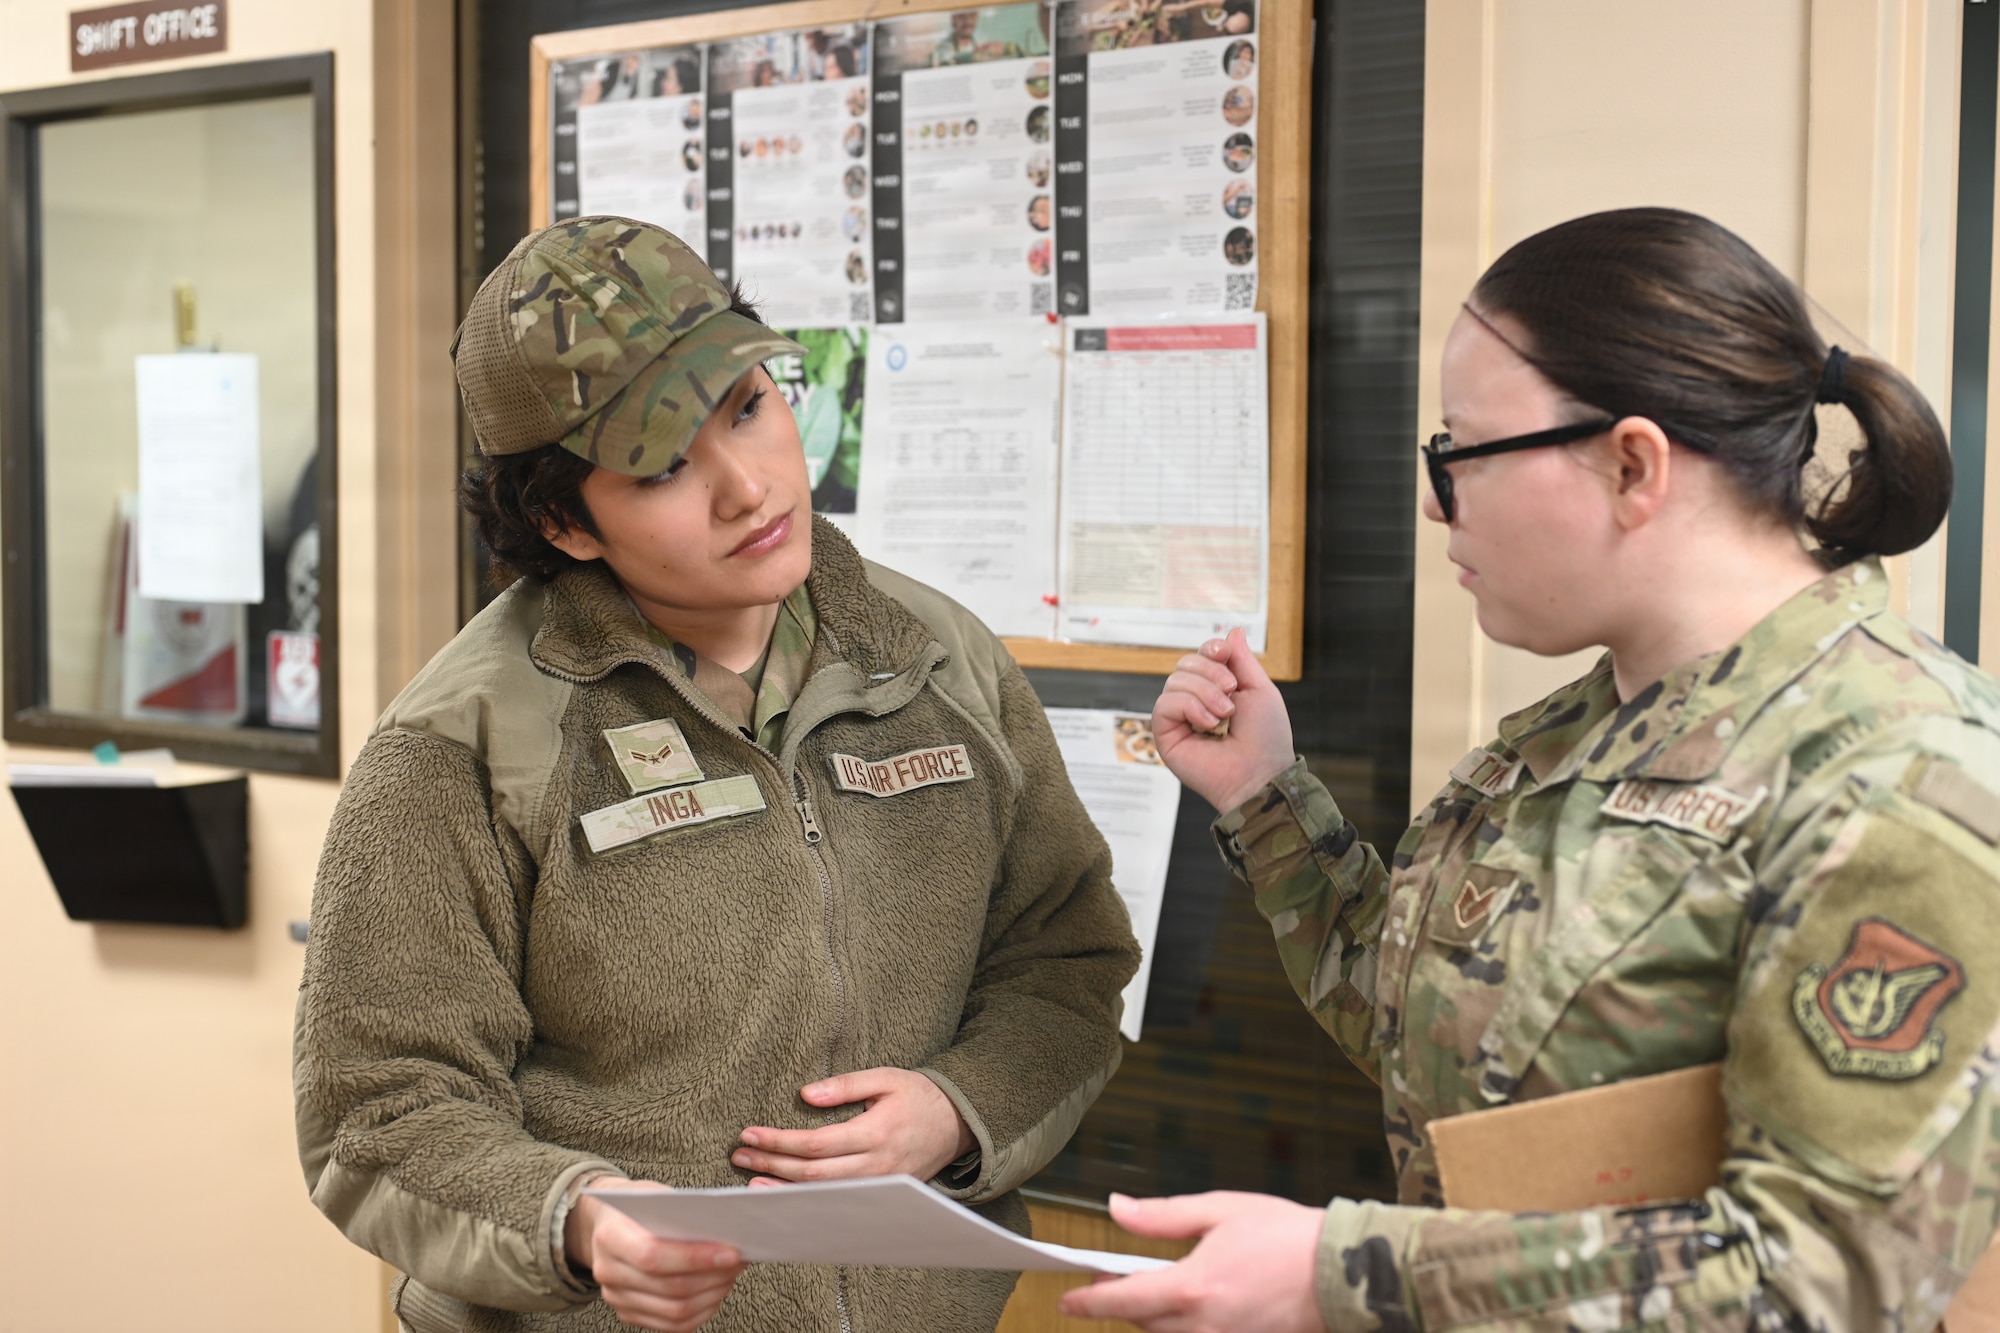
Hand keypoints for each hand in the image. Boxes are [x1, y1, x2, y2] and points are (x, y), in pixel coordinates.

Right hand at [565, 1178, 743, 1332]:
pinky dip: (702, 1311)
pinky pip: (672, 1325)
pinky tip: (717, 1292)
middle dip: (713, 1277)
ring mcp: (616, 1297)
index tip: (732, 1253)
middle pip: (669, 1287)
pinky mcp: (629, 1313)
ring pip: (674, 1311)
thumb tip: (730, 1230)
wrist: (610, 1223)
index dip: (696, 1258)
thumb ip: (685, 1213)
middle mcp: (607, 1271)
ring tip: (732, 1275)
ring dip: (712, 1295)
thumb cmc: (640, 1205)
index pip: (653, 1256)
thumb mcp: (657, 1196)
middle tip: (739, 1262)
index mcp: (610, 1237)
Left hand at [734, 1067, 974, 1184]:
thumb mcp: (886, 1078)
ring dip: (783, 1188)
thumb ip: (846, 1085)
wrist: (957, 1125)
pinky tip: (785, 1196)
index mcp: (876, 1133)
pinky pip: (838, 1202)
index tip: (749, 1134)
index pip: (816, 1144)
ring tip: (751, 1179)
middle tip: (739, 1154)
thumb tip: (805, 1095)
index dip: (780, 1141)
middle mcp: (877, 1166)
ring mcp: (879, 1187)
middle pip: (813, 1174)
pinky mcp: (881, 1197)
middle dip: (772, 1164)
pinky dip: (807, 1201)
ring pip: (823, 1194)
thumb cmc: (918, 1096)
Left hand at [1060, 1191, 1323, 1332]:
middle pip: (1141, 1324)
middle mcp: (1202, 1328)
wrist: (1343, 1273)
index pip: (1120, 1301)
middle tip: (1112, 1283)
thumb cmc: (1288, 1237)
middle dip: (1123, 1305)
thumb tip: (1118, 1208)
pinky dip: (1187, 1327)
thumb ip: (1163, 1216)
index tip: (1068, 1299)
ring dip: (1155, 1318)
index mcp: (1191, 1289)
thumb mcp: (1220, 1210)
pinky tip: (1194, 1308)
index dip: (1088, 1301)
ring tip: (1160, 1291)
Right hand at [1151, 628, 1294, 811]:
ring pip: (1175, 680)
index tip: (1223, 653)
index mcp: (1217, 689)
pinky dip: (1190, 707)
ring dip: (1204, 692)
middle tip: (1231, 692)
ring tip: (1224, 715)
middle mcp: (1195, 701)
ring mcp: (1179, 718)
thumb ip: (1242, 659)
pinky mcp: (1165, 734)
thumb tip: (1232, 630)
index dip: (1210, 648)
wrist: (1260, 772)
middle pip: (1185, 663)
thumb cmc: (1265, 737)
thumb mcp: (1260, 689)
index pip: (1200, 655)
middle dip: (1210, 672)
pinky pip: (1165, 703)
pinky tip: (1208, 724)